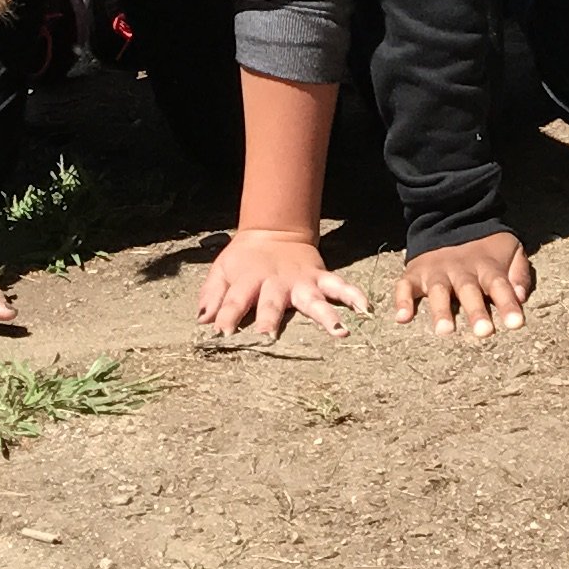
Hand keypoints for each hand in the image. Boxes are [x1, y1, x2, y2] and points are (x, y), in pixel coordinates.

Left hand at [195, 225, 364, 343]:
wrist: (274, 230)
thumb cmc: (244, 259)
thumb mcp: (222, 270)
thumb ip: (212, 296)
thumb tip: (203, 321)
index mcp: (248, 281)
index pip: (234, 300)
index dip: (226, 316)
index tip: (221, 334)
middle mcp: (276, 282)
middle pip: (272, 302)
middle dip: (269, 319)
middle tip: (268, 338)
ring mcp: (302, 281)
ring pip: (313, 299)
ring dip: (326, 315)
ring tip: (339, 331)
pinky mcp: (320, 276)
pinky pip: (340, 286)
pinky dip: (354, 295)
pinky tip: (365, 309)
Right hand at [390, 231, 532, 337]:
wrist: (449, 217)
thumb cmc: (485, 246)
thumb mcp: (511, 250)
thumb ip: (519, 273)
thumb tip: (521, 297)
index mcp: (486, 266)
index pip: (500, 285)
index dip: (508, 304)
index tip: (515, 324)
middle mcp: (461, 269)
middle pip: (469, 290)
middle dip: (476, 311)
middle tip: (483, 332)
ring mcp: (436, 271)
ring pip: (438, 291)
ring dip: (441, 310)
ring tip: (444, 330)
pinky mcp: (415, 273)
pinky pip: (405, 286)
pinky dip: (402, 301)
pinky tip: (402, 317)